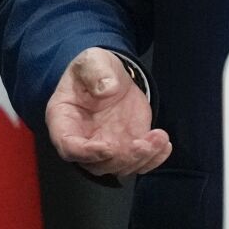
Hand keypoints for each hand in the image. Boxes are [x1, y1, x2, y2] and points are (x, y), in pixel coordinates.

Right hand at [45, 47, 170, 176]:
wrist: (111, 75)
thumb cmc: (93, 69)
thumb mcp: (92, 61)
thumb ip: (96, 72)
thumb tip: (106, 89)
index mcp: (64, 120)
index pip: (68, 147)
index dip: (86, 153)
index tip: (107, 147)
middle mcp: (83, 140)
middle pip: (97, 165)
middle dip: (121, 158)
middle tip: (141, 144)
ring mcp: (106, 147)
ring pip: (120, 167)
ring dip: (141, 159)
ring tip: (158, 138)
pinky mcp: (127, 146)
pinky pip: (139, 162)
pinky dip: (154, 158)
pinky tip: (164, 144)